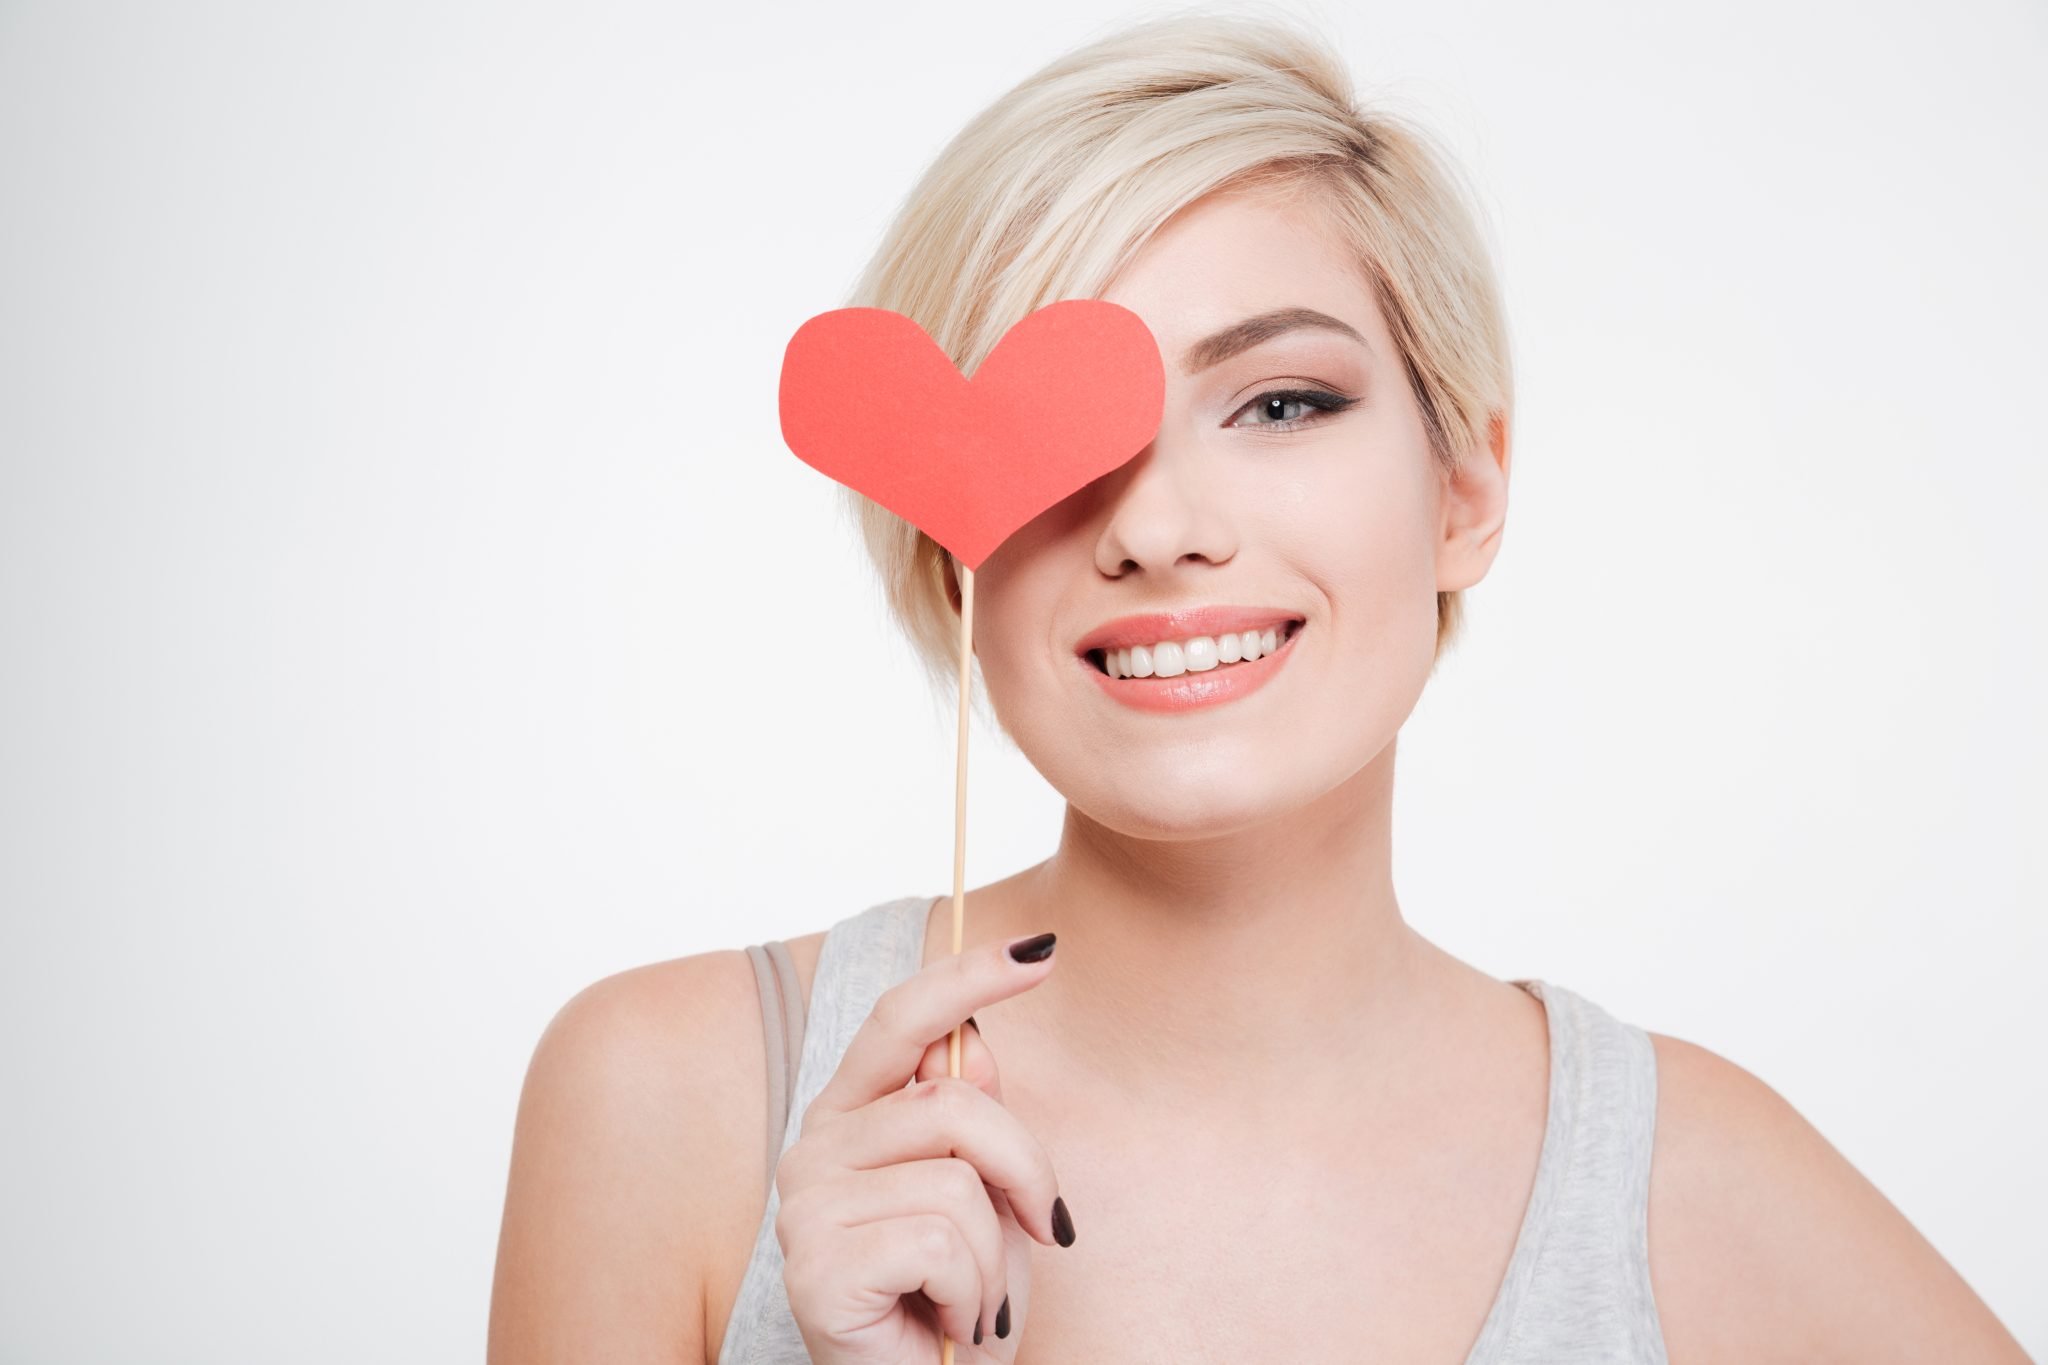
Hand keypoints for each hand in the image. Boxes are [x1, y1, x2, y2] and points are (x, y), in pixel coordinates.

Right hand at [773, 928, 1069, 1362]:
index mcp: (851, 1115)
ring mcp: (806, 1206)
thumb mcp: (988, 1199)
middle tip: (1043, 1230)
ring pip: (958, 1181)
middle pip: (954, 1102)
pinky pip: (942, 1241)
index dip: (968, 977)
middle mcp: (815, 1147)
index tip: (1044, 950)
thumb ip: (975, 1123)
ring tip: (972, 1299)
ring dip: (997, 1256)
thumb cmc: (952, 1300)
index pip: (901, 1020)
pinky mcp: (816, 1264)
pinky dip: (972, 1292)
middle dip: (1026, 1169)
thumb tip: (976, 1046)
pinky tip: (947, 1322)